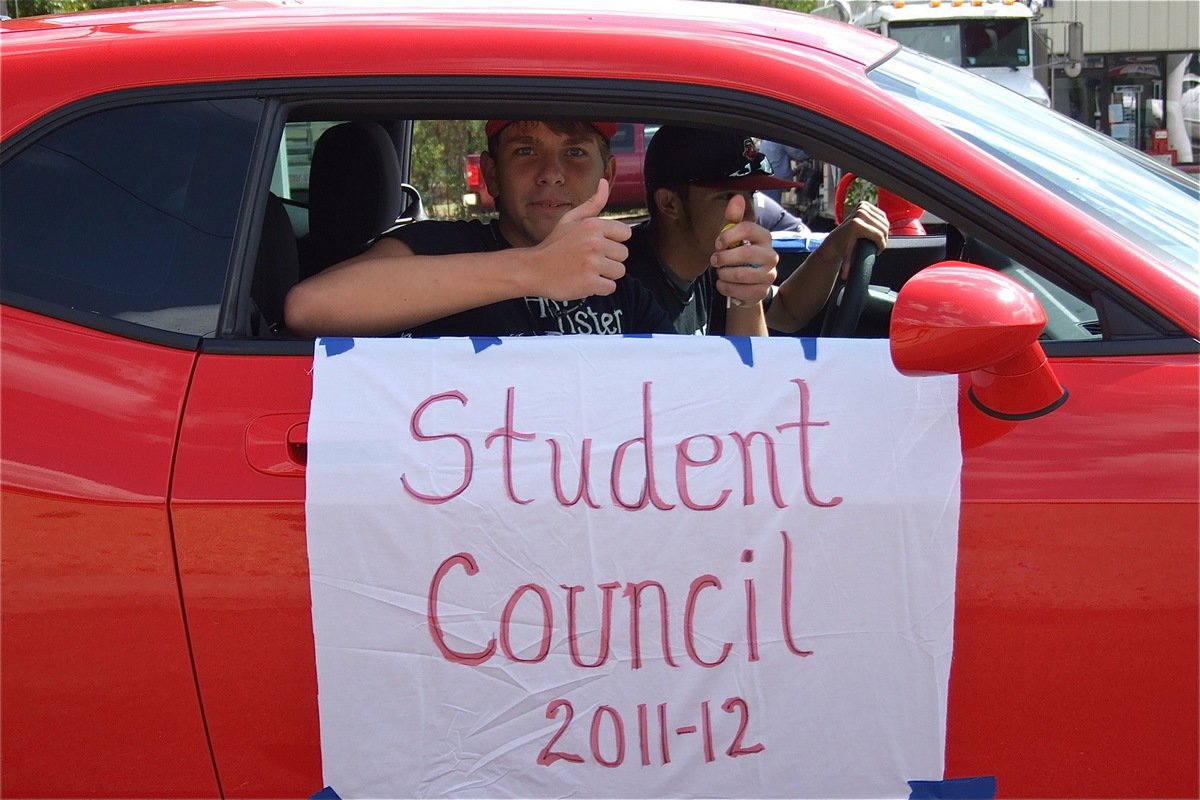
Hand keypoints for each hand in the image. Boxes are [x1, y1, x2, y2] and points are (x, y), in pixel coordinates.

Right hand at [530, 178, 630, 299]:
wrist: (533, 269)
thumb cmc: (554, 244)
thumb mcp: (571, 219)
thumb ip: (593, 203)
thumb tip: (604, 181)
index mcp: (593, 225)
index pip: (625, 234)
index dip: (613, 241)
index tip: (597, 246)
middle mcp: (595, 243)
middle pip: (623, 255)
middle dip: (609, 259)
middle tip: (588, 260)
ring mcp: (592, 264)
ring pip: (619, 272)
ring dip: (605, 275)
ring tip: (586, 270)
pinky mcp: (589, 283)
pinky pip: (610, 288)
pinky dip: (599, 288)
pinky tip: (584, 281)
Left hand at [711, 193, 777, 307]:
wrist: (747, 285)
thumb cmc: (739, 257)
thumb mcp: (734, 237)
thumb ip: (733, 218)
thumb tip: (737, 198)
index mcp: (765, 237)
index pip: (748, 228)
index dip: (728, 235)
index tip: (717, 243)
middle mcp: (771, 255)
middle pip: (744, 253)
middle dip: (723, 258)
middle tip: (714, 261)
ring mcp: (768, 275)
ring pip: (739, 274)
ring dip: (723, 274)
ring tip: (721, 272)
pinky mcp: (762, 292)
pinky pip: (737, 291)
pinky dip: (725, 287)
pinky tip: (725, 284)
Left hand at [823, 200, 888, 278]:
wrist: (835, 239)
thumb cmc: (842, 249)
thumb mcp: (847, 258)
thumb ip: (847, 267)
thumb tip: (846, 277)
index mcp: (857, 224)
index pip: (879, 235)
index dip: (881, 245)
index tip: (878, 251)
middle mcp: (860, 212)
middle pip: (883, 227)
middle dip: (883, 238)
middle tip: (878, 246)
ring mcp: (862, 207)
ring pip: (884, 221)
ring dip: (883, 231)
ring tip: (877, 240)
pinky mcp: (864, 204)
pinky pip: (881, 215)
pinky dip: (881, 223)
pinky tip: (876, 230)